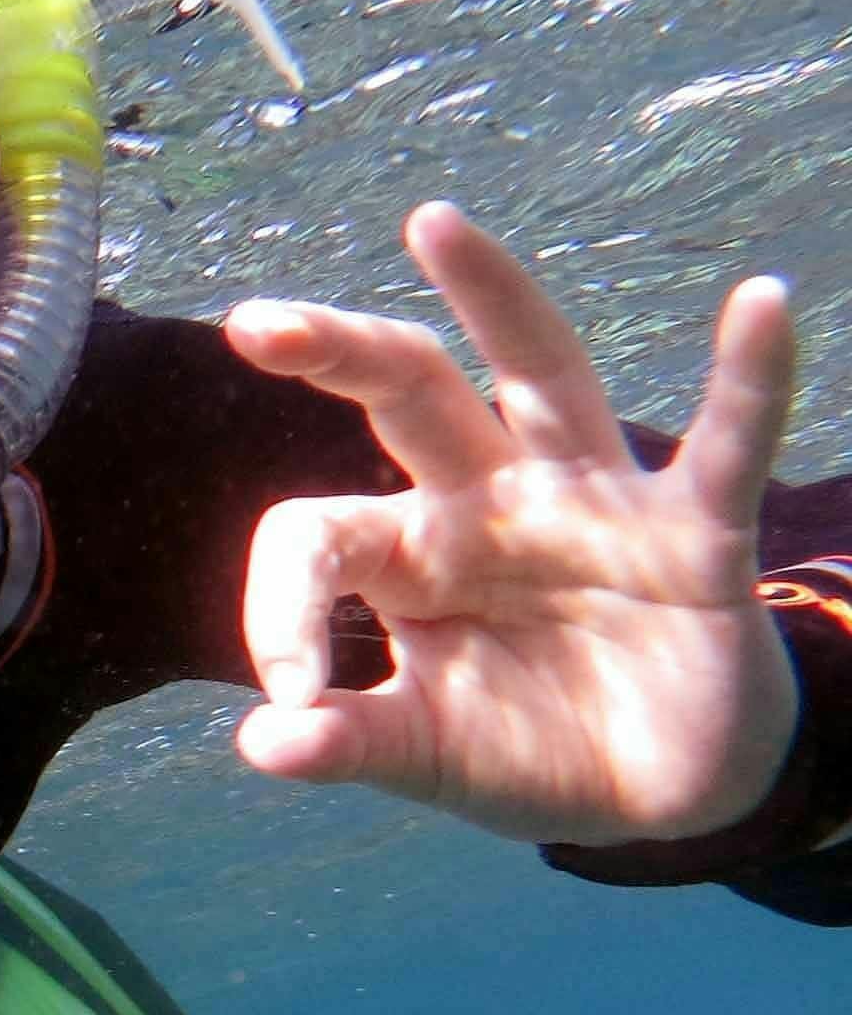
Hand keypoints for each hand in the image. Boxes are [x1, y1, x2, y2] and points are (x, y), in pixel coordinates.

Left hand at [225, 202, 800, 845]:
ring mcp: (590, 503)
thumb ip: (351, 745)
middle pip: (407, 397)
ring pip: (538, 373)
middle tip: (252, 321)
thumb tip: (261, 743)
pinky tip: (762, 303)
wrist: (658, 792)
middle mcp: (488, 503)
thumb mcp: (427, 754)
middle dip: (338, 352)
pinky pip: (729, 442)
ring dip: (493, 296)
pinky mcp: (693, 531)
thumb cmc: (526, 748)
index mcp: (409, 556)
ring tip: (430, 222)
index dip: (282, 612)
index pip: (318, 536)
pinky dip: (752, 378)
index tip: (293, 698)